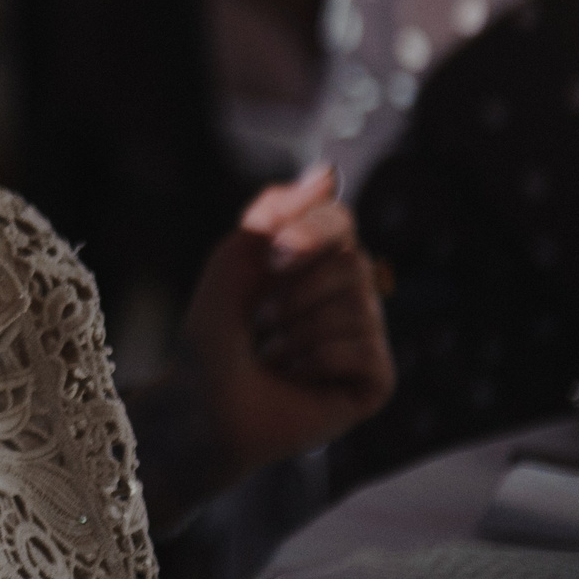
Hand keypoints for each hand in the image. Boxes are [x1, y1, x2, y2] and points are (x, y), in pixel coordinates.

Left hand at [181, 164, 395, 481]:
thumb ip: (277, 212)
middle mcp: (351, 296)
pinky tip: (298, 379)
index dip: (310, 233)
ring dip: (299, 331)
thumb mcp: (235, 260)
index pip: (341, 220)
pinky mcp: (376, 381)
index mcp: (319, 262)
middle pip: (353, 263)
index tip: (271, 258)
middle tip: (263, 323)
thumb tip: (329, 173)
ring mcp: (368, 339)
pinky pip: (364, 350)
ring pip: (358, 306)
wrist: (203, 404)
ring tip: (276, 354)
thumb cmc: (214, 335)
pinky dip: (318, 361)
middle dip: (294, 292)